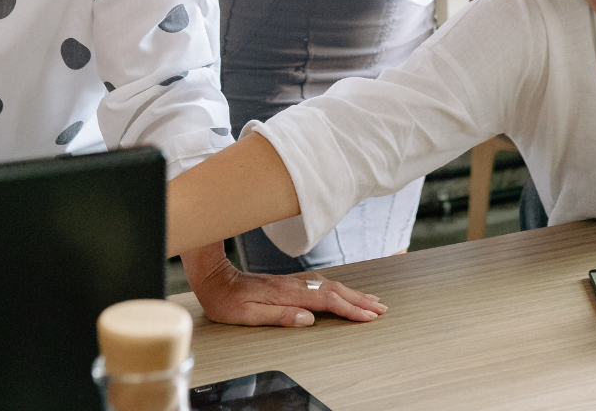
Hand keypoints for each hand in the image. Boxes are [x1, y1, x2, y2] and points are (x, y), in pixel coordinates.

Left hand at [184, 243, 385, 327]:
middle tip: (381, 309)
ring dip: (353, 293)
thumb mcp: (248, 315)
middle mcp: (294, 285)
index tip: (369, 317)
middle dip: (360, 300)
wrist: (214, 276)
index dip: (350, 309)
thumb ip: (280, 316)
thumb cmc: (228, 300)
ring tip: (371, 300)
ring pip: (330, 285)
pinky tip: (344, 291)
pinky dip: (338, 288)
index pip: (327, 302)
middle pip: (335, 291)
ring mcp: (293, 281)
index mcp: (287, 294)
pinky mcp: (289, 281)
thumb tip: (309, 319)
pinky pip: (321, 283)